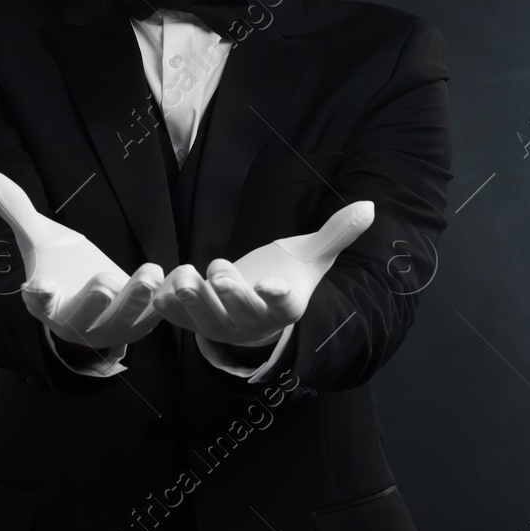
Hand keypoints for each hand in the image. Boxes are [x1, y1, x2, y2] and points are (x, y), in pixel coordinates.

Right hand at [0, 169, 164, 350]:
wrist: (91, 298)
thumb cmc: (60, 267)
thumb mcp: (38, 237)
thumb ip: (16, 209)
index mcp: (47, 303)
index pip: (38, 303)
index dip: (38, 296)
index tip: (37, 286)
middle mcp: (76, 322)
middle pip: (84, 316)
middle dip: (94, 301)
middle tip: (105, 281)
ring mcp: (109, 327)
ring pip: (123, 319)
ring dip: (136, 300)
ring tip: (148, 273)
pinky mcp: (139, 324)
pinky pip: (153, 318)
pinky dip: (164, 304)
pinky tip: (175, 282)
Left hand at [153, 201, 374, 347]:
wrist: (257, 306)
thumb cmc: (287, 276)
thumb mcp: (312, 255)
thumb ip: (337, 232)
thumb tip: (370, 206)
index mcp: (285, 305)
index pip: (285, 305)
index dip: (277, 296)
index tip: (272, 285)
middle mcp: (253, 322)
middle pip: (240, 314)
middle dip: (228, 292)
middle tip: (217, 269)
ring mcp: (222, 324)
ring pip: (203, 319)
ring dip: (191, 299)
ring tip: (183, 276)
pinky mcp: (194, 321)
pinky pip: (177, 318)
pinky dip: (166, 303)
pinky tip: (159, 284)